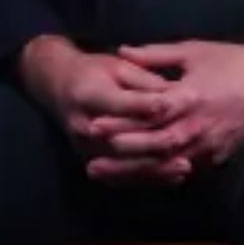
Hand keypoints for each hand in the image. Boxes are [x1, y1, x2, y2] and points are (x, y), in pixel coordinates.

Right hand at [16, 35, 189, 186]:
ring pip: (123, 165)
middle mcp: (82, 126)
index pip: (119, 104)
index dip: (145, 104)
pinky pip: (120, 177)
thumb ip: (143, 79)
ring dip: (154, 169)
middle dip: (153, 144)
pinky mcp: (91, 159)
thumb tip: (172, 93)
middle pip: (120, 142)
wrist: (59, 86)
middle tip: (183, 142)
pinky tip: (172, 178)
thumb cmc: (94, 71)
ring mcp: (84, 148)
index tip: (172, 105)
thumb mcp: (118, 66)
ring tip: (184, 167)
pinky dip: (147, 178)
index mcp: (88, 94)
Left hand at [95, 25, 243, 173]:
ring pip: (164, 165)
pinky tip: (139, 177)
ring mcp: (207, 146)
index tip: (95, 124)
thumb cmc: (236, 61)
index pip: (148, 115)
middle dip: (121, 156)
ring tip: (106, 173)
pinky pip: (182, 170)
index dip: (121, 121)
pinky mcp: (216, 157)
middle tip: (91, 161)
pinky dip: (158, 174)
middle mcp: (197, 127)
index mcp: (190, 97)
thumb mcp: (196, 50)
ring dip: (134, 171)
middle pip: (152, 147)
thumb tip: (122, 51)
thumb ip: (157, 54)